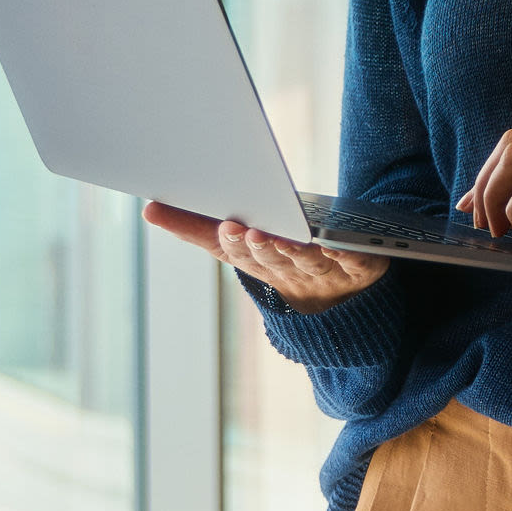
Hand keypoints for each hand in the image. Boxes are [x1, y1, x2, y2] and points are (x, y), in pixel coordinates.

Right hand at [145, 201, 387, 314]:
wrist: (347, 301)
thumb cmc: (287, 262)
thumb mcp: (245, 244)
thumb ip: (199, 227)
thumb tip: (149, 209)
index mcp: (261, 262)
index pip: (237, 252)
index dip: (229, 241)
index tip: (224, 225)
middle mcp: (290, 270)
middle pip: (270, 258)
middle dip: (255, 245)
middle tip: (241, 229)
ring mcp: (326, 271)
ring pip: (305, 260)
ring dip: (289, 250)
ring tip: (275, 235)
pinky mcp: (362, 268)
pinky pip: (353, 260)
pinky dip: (343, 253)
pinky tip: (335, 243)